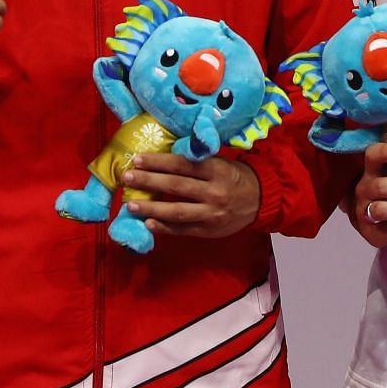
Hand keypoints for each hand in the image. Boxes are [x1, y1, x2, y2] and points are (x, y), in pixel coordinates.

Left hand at [121, 154, 260, 240]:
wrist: (259, 201)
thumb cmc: (233, 177)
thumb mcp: (220, 163)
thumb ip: (196, 161)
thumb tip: (163, 156)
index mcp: (216, 170)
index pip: (182, 165)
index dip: (158, 162)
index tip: (138, 159)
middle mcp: (213, 192)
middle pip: (176, 186)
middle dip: (149, 182)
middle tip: (127, 177)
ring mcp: (211, 214)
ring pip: (177, 212)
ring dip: (152, 209)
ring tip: (131, 205)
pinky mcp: (209, 230)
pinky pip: (183, 230)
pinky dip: (164, 228)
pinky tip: (148, 223)